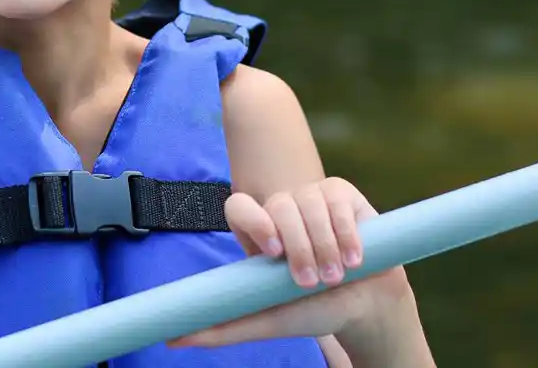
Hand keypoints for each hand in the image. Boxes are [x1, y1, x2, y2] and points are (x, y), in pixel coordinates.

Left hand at [169, 177, 411, 347]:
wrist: (365, 307)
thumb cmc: (311, 310)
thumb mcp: (266, 321)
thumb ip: (223, 329)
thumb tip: (171, 341)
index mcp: (256, 233)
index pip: (238, 206)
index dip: (253, 221)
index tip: (273, 253)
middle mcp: (280, 211)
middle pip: (279, 205)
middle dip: (299, 247)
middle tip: (310, 282)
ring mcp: (311, 198)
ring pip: (310, 204)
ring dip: (325, 245)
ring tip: (336, 276)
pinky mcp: (341, 195)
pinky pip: (338, 202)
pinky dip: (347, 234)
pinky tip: (354, 259)